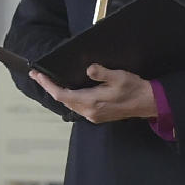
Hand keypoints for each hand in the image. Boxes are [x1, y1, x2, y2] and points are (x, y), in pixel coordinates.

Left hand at [31, 63, 156, 123]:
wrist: (147, 103)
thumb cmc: (134, 89)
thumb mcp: (119, 76)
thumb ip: (102, 73)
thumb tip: (89, 69)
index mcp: (92, 101)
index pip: (62, 94)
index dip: (48, 85)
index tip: (37, 76)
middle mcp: (90, 111)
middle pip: (63, 100)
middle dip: (50, 88)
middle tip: (39, 76)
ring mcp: (93, 115)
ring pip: (70, 104)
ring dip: (59, 94)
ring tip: (50, 83)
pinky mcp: (97, 116)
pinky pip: (78, 107)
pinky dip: (69, 99)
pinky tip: (69, 91)